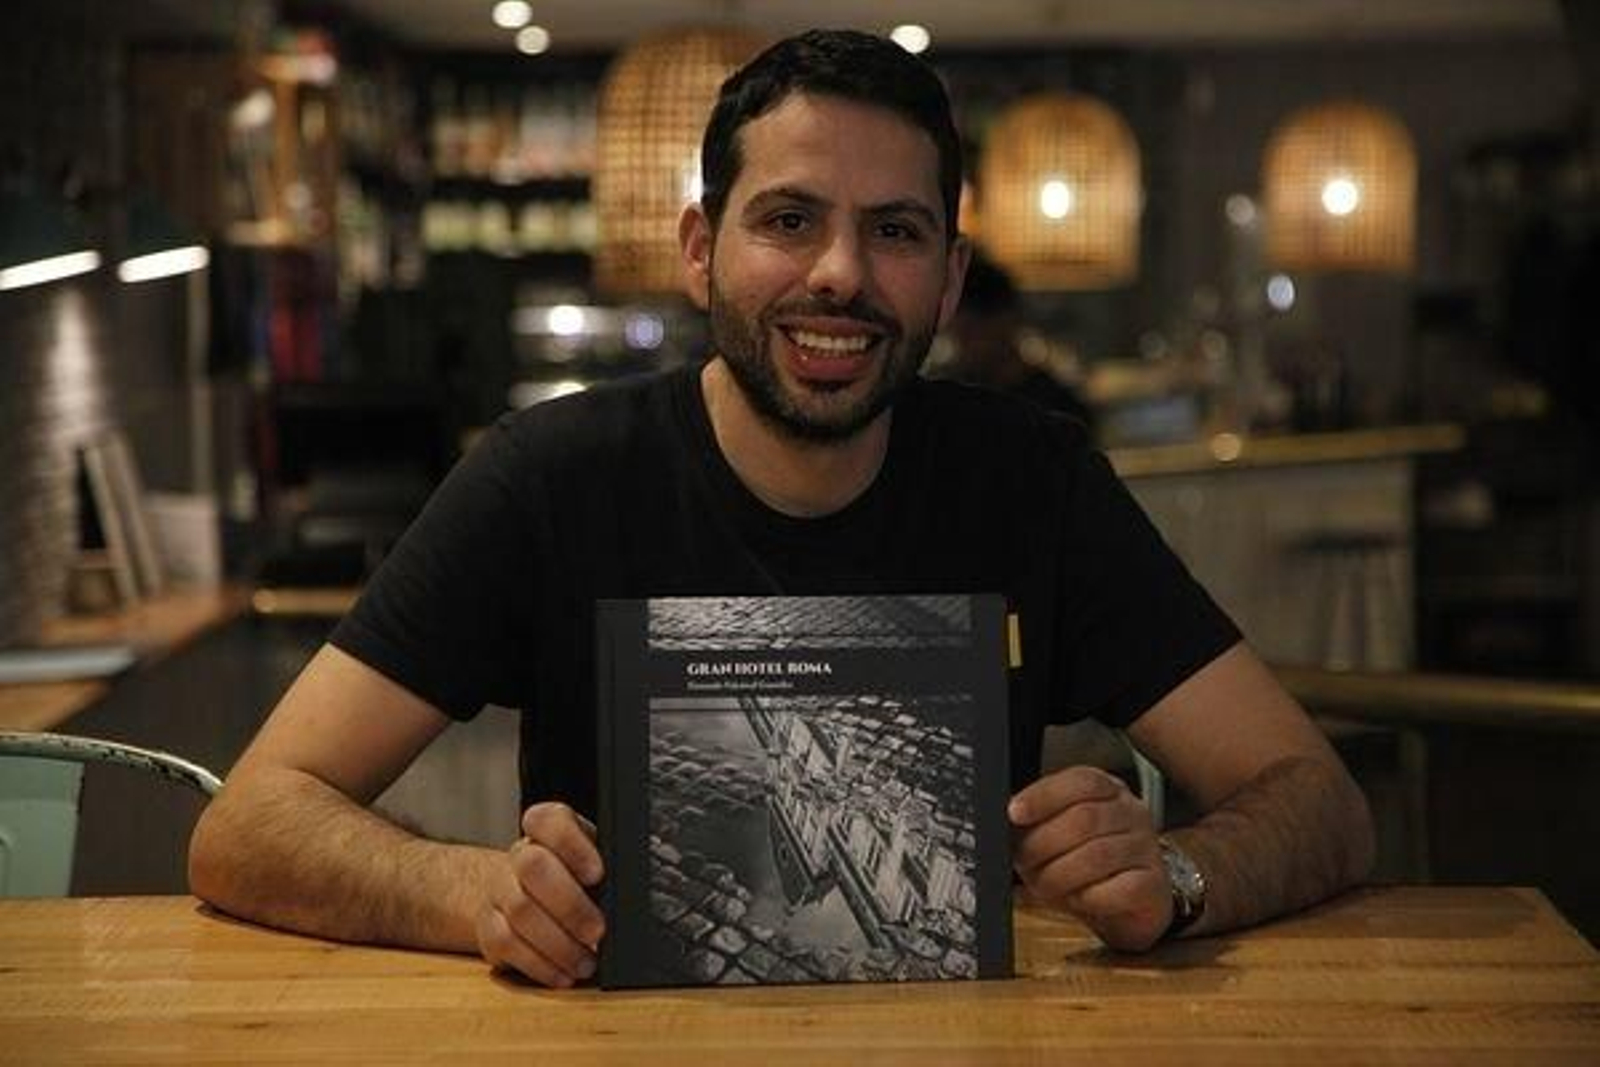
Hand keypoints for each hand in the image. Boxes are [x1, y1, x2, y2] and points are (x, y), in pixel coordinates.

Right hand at [475, 802, 605, 986]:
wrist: (521, 893)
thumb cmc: (571, 879)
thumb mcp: (593, 864)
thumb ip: (608, 869)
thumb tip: (632, 893)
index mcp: (549, 832)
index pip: (550, 820)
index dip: (572, 845)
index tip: (597, 873)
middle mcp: (521, 855)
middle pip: (533, 867)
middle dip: (570, 904)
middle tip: (598, 931)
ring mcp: (500, 889)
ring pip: (520, 910)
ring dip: (559, 943)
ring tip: (587, 962)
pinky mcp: (488, 926)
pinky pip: (505, 944)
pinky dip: (539, 964)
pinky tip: (563, 973)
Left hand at [1008, 766, 1171, 951]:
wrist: (1127, 905)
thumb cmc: (1086, 865)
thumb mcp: (1058, 834)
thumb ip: (1037, 821)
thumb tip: (1007, 818)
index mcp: (1107, 791)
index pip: (1080, 782)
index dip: (1044, 796)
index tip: (1014, 812)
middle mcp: (1132, 813)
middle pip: (1085, 818)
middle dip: (1044, 843)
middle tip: (1025, 862)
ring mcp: (1147, 847)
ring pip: (1098, 855)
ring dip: (1061, 874)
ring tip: (1046, 885)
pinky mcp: (1155, 884)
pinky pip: (1119, 888)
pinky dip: (1090, 897)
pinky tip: (1079, 898)